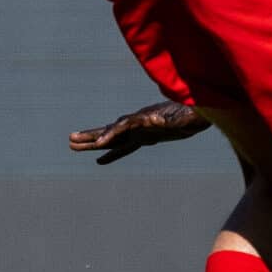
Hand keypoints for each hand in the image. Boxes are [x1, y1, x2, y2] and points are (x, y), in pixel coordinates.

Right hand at [68, 101, 210, 164]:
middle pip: (111, 130)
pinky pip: (125, 147)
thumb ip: (169, 119)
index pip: (124, 126)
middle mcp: (139, 123)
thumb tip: (154, 120)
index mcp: (147, 117)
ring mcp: (140, 130)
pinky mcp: (145, 137)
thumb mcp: (182, 118)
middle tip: (70, 140)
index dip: (112, 134)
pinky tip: (101, 160)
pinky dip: (113, 153)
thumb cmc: (192, 114)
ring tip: (72, 145)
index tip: (101, 145)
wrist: (200, 112)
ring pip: (113, 138)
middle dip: (91, 136)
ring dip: (94, 143)